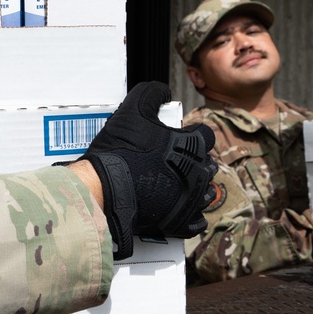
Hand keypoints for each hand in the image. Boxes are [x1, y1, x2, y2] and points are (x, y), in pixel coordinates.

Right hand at [80, 81, 217, 258]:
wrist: (105, 189)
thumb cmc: (121, 149)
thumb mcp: (132, 110)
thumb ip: (151, 93)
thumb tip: (163, 90)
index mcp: (194, 146)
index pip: (205, 135)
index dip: (190, 134)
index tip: (176, 138)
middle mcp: (200, 173)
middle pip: (207, 164)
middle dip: (194, 162)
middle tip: (171, 161)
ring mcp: (192, 200)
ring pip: (205, 192)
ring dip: (194, 187)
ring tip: (173, 184)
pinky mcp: (182, 223)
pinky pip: (197, 221)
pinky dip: (190, 215)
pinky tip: (177, 207)